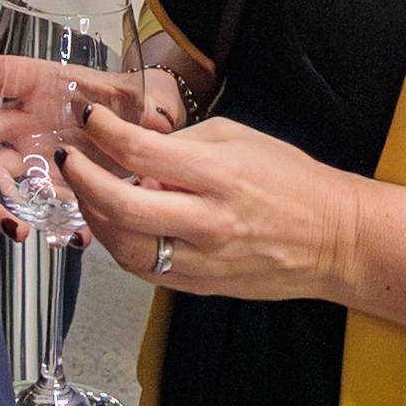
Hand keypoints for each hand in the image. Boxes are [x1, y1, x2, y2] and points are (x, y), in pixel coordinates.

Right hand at [0, 56, 188, 234]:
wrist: (152, 133)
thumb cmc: (142, 102)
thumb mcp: (153, 95)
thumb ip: (157, 105)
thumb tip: (158, 120)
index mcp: (44, 84)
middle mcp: (28, 119)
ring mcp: (32, 153)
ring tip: (18, 227)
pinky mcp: (46, 185)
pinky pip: (28, 205)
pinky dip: (39, 223)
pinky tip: (70, 235)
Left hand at [58, 102, 356, 304]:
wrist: (334, 238)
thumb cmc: (291, 182)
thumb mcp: (239, 137)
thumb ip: (183, 143)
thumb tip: (138, 148)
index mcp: (219, 175)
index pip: (141, 153)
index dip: (103, 133)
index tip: (89, 120)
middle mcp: (208, 221)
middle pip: (122, 206)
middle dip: (83, 180)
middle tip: (70, 161)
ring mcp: (203, 260)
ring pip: (126, 248)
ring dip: (95, 218)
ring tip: (88, 193)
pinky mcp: (202, 285)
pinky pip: (146, 270)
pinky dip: (122, 246)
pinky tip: (116, 225)